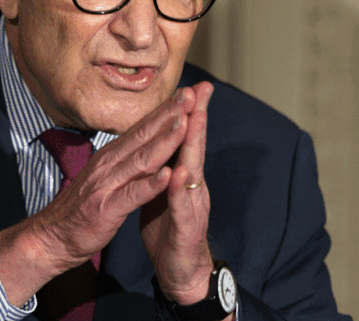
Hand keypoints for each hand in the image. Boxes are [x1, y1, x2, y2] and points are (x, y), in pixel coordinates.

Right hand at [0, 87, 193, 305]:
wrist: (51, 238)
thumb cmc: (81, 208)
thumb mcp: (103, 176)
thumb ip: (122, 158)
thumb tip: (142, 139)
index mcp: (111, 156)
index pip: (142, 128)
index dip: (165, 110)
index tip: (187, 93)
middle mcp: (109, 164)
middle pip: (144, 135)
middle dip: (170, 115)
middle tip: (191, 95)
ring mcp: (107, 185)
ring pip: (142, 160)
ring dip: (164, 141)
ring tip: (185, 124)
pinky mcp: (106, 209)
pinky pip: (132, 195)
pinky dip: (151, 184)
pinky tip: (168, 175)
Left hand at [141, 81, 215, 304]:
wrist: (180, 274)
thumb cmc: (170, 231)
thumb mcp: (164, 193)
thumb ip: (165, 168)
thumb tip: (159, 141)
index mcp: (184, 177)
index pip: (185, 139)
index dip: (187, 113)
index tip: (190, 85)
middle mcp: (192, 188)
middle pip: (196, 147)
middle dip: (197, 118)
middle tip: (199, 90)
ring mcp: (192, 208)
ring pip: (193, 172)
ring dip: (193, 146)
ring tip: (192, 120)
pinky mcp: (186, 231)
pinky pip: (183, 209)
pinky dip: (180, 191)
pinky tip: (180, 174)